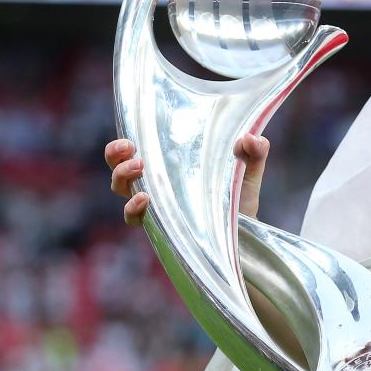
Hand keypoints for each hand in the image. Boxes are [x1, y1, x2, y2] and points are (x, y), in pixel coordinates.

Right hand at [106, 134, 269, 225]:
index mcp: (170, 165)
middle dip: (115, 156)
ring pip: (122, 190)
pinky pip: (135, 219)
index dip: (124, 142)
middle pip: (120, 168)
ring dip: (123, 177)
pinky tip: (145, 200)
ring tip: (140, 167)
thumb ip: (255, 152)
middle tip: (129, 148)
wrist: (246, 234)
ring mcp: (157, 206)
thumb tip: (249, 138)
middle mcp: (157, 184)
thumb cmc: (240, 198)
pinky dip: (133, 209)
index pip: (137, 149)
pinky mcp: (160, 226)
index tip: (130, 136)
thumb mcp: (248, 171)